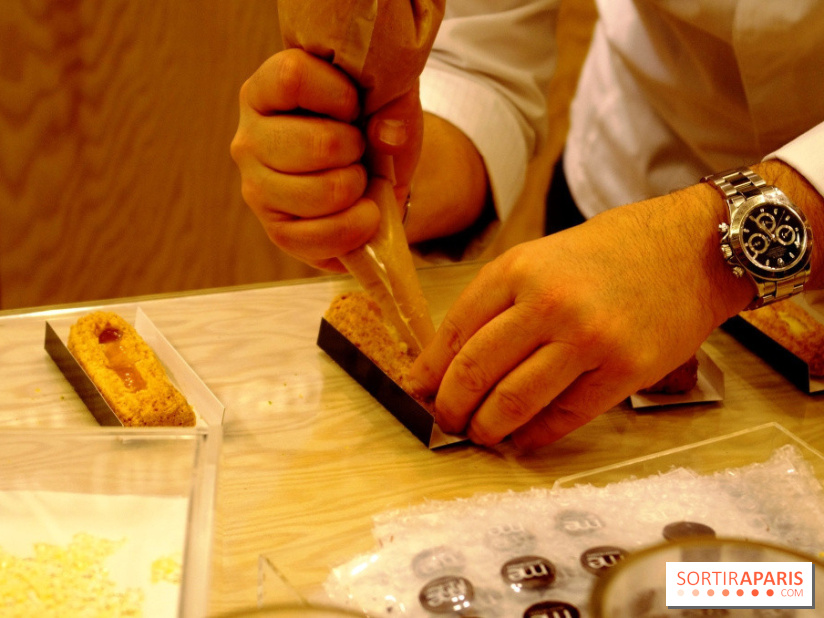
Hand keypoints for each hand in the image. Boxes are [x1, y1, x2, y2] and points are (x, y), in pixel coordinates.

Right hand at [230, 50, 367, 270]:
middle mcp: (248, 138)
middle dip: (355, 148)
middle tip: (358, 148)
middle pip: (317, 144)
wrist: (373, 176)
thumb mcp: (389, 97)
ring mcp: (257, 188)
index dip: (339, 94)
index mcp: (265, 89)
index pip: (292, 77)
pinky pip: (323, 235)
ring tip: (358, 178)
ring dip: (357, 187)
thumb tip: (388, 136)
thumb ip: (394, 101)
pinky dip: (357, 226)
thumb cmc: (370, 125)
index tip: (355, 106)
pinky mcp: (277, 231)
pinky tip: (364, 212)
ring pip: (323, 193)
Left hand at [407, 187, 754, 449]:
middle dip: (450, 406)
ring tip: (479, 434)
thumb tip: (451, 361)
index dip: (429, 370)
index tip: (416, 392)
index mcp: (518, 269)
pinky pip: (564, 416)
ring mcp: (589, 338)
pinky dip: (534, 436)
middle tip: (446, 421)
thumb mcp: (540, 258)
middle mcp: (548, 302)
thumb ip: (497, 303)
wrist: (688, 249)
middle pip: (475, 371)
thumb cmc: (608, 254)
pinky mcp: (626, 369)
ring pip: (513, 401)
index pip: (455, 330)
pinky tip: (522, 439)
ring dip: (486, 428)